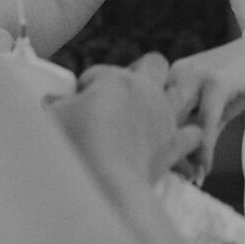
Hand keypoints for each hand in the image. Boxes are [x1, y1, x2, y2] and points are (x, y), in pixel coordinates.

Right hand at [50, 52, 201, 184]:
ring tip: (156, 114)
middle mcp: (144, 90)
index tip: (79, 102)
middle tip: (124, 95)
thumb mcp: (54, 118)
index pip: (98, 72)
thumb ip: (54, 105)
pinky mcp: (176, 143)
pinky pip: (195, 133)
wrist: (107, 181)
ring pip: (182, 91)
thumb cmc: (76, 144)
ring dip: (172, 98)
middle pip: (154, 63)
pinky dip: (188, 137)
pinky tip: (175, 145)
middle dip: (143, 72)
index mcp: (114, 79)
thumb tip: (49, 101)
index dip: (87, 86)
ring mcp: (164, 115)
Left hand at [167, 38, 244, 178]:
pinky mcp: (217, 81)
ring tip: (188, 176)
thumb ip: (201, 133)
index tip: (162, 168)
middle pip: (159, 117)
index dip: (154, 141)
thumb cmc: (243, 80)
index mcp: (172, 74)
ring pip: (177, 120)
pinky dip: (204, 147)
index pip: (151, 111)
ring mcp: (196, 74)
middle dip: (163, 150)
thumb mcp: (217, 108)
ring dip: (180, 153)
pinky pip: (205, 121)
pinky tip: (206, 166)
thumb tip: (192, 170)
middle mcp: (179, 72)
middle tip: (175, 177)